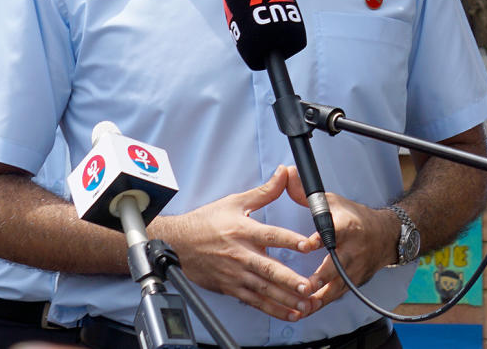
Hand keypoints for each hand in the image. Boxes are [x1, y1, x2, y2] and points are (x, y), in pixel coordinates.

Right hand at [149, 165, 321, 320]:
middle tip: (308, 286)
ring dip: (285, 299)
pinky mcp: (230, 287)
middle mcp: (240, 254)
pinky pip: (254, 301)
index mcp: (243, 231)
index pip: (271, 235)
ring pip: (264, 289)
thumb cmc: (206, 222)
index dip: (290, 240)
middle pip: (268, 268)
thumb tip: (284, 173)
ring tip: (305, 304)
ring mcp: (235, 274)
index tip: (309, 245)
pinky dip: (271, 309)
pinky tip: (288, 313)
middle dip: (289, 279)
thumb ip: (265, 191)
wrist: (177, 243)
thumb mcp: (236, 202)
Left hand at [286, 167, 400, 306]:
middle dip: (320, 277)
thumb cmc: (354, 218)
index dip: (320, 238)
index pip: (335, 231)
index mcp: (347, 226)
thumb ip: (306, 193)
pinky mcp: (354, 282)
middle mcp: (352, 249)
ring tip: (301, 306)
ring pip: (337, 286)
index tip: (307, 245)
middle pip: (337, 265)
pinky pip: (337, 295)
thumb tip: (286, 174)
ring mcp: (354, 268)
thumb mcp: (332, 201)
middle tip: (303, 286)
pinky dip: (322, 303)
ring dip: (319, 297)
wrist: (386, 235)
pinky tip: (306, 310)